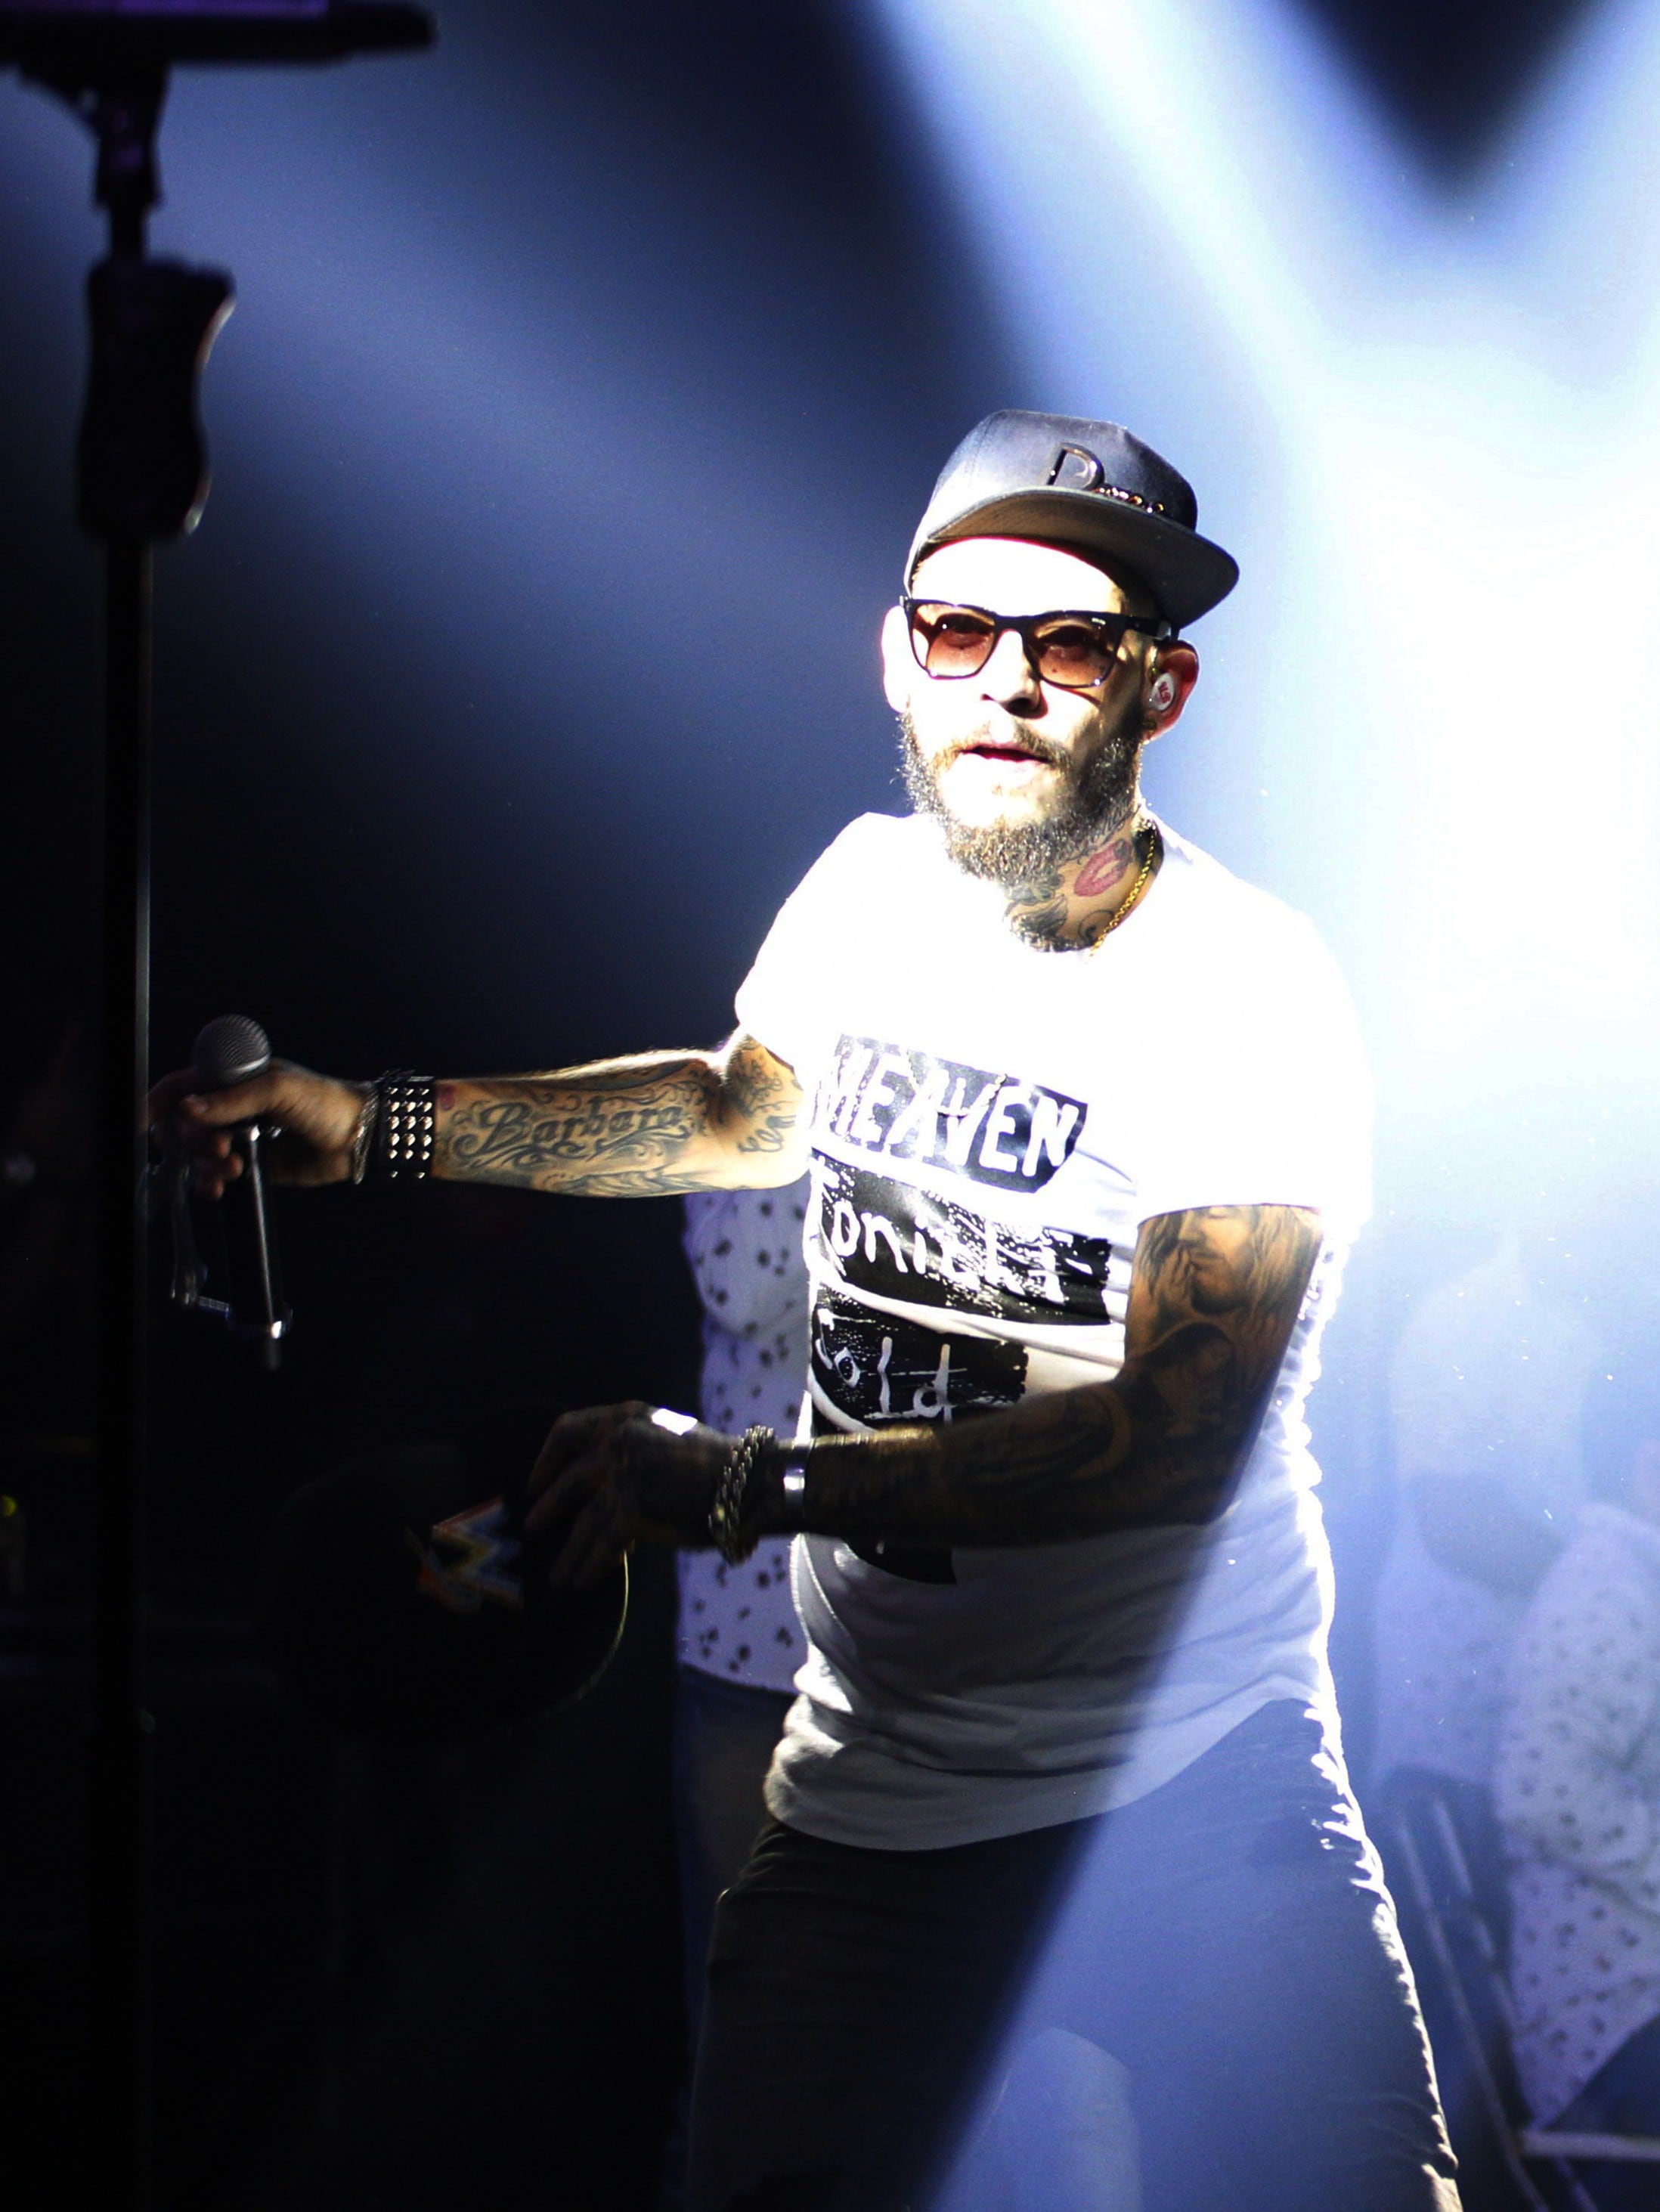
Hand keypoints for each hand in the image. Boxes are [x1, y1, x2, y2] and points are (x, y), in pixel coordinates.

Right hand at [145, 1059, 369, 1195]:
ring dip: (207, 1163)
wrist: (360, 1138)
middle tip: (221, 1148)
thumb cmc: (324, 1102)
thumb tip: (187, 1108)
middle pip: (187, 1124)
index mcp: (235, 1078)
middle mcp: (233, 1107)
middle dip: (194, 1140)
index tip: (145, 1122)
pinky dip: (211, 1182)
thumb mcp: (277, 1090)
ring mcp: (242, 1136)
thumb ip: (232, 1099)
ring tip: (233, 1168)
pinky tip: (219, 1187)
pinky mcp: (254, 1164)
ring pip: (200, 1152)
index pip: (185, 1084)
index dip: (161, 1101)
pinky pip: (218, 1174)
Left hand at [526, 1402, 728, 1590]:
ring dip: (568, 1552)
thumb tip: (600, 1486)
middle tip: (532, 1526)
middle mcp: (621, 1441)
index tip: (536, 1481)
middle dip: (547, 1507)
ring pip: (582, 1521)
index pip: (570, 1429)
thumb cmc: (718, 1464)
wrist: (750, 1482)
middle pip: (569, 1478)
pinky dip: (590, 1565)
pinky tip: (583, 1580)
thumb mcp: (668, 1437)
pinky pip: (603, 1545)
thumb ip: (633, 1450)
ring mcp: (625, 1475)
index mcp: (628, 1417)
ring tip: (558, 1576)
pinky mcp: (634, 1511)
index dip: (547, 1458)